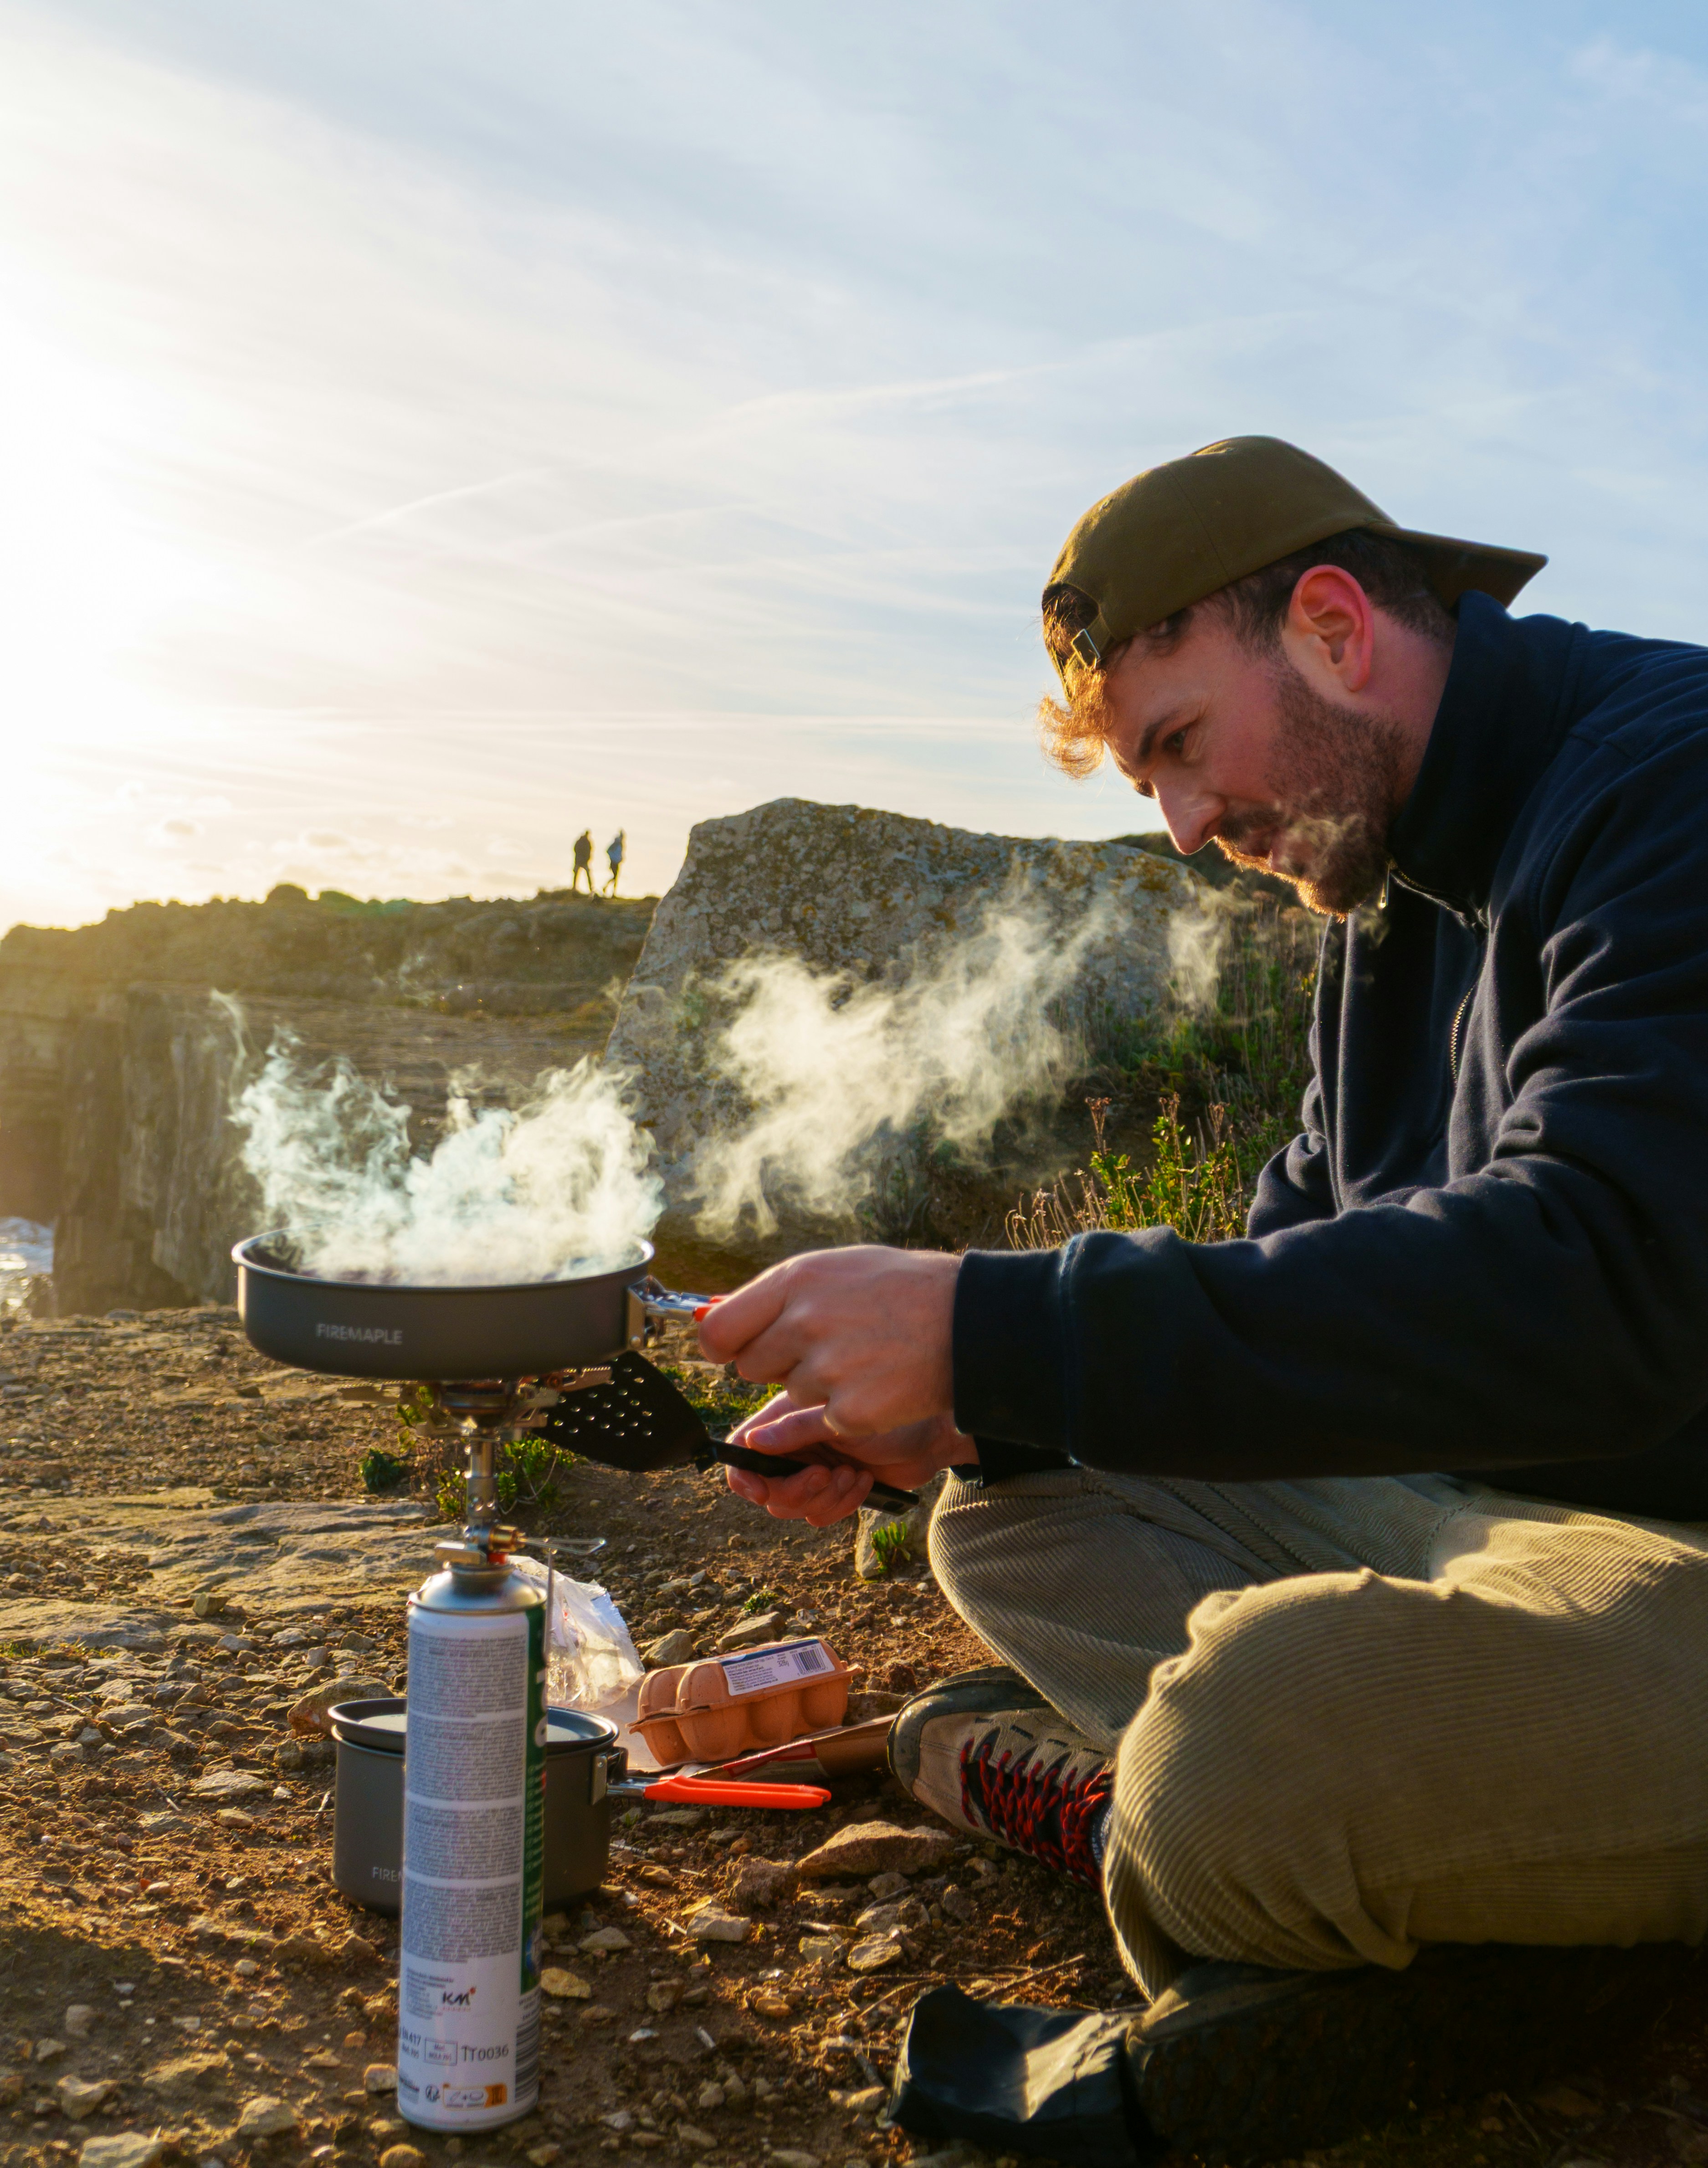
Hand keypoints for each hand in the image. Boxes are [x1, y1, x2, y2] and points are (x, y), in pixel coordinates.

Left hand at [697, 1245, 959, 1436]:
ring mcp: (827, 1369)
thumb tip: (712, 1314)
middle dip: (779, 1363)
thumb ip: (778, 1293)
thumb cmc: (902, 1289)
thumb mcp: (837, 1268)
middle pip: (751, 1367)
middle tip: (826, 1348)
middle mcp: (804, 1323)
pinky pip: (820, 1421)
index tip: (739, 1349)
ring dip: (817, 1385)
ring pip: (790, 1393)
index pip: (718, 1331)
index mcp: (795, 1281)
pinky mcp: (850, 1411)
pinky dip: (845, 1410)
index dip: (724, 1346)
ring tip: (862, 1358)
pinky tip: (877, 1383)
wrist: (970, 1321)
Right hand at [721, 1392, 974, 1526]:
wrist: (933, 1436)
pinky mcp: (835, 1491)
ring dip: (823, 1499)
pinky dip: (842, 1505)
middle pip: (768, 1488)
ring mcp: (814, 1470)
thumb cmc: (891, 1412)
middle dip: (796, 1490)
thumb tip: (754, 1443)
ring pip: (794, 1508)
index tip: (760, 1489)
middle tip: (825, 1475)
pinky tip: (864, 1482)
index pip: (743, 1450)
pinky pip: (821, 1515)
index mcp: (784, 1420)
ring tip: (852, 1475)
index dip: (743, 1474)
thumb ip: (796, 1428)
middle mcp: (794, 1447)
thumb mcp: (840, 1417)